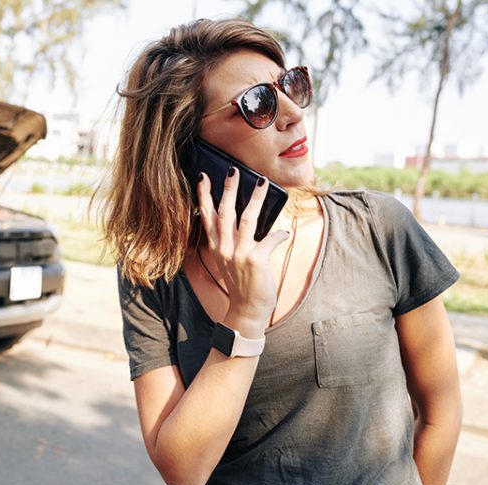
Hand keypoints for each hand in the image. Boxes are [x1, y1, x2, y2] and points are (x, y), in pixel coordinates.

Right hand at [197, 167, 288, 331]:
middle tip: (233, 170)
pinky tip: (284, 231)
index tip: (202, 177)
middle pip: (225, 212)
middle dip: (228, 189)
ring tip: (261, 181)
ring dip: (255, 198)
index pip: (207, 216)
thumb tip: (246, 219)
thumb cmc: (241, 284)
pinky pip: (270, 239)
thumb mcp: (230, 261)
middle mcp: (224, 249)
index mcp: (216, 247)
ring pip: (247, 219)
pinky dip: (279, 234)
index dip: (204, 196)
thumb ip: (234, 241)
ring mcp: (239, 254)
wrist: (247, 310)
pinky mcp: (256, 260)